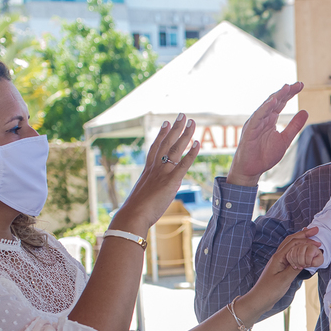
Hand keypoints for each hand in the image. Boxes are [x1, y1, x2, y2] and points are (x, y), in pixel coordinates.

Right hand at [115, 114, 199, 229]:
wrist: (133, 215)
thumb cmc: (136, 210)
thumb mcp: (143, 195)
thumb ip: (151, 189)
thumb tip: (153, 193)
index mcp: (148, 170)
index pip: (155, 147)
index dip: (161, 134)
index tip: (166, 123)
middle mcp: (155, 167)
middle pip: (166, 142)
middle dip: (175, 128)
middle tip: (182, 115)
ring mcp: (163, 173)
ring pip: (175, 149)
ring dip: (185, 134)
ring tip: (192, 122)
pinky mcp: (171, 181)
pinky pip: (183, 164)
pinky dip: (191, 153)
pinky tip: (198, 143)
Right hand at [229, 82, 308, 186]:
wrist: (252, 169)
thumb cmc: (265, 155)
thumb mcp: (285, 139)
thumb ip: (294, 126)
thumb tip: (305, 111)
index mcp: (271, 119)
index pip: (281, 102)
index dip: (290, 94)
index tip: (301, 85)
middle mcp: (263, 117)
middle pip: (275, 100)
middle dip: (287, 92)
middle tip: (298, 84)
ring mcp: (256, 122)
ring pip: (266, 106)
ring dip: (277, 96)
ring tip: (287, 88)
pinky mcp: (250, 129)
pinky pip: (258, 116)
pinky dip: (265, 108)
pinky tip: (273, 101)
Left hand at [242, 228, 316, 317]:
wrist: (258, 300)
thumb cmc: (269, 291)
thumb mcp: (284, 280)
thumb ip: (295, 268)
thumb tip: (306, 260)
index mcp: (278, 257)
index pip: (294, 243)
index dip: (306, 240)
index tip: (317, 240)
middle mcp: (278, 257)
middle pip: (291, 240)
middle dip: (304, 234)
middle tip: (315, 230)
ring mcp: (278, 262)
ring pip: (290, 246)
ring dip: (300, 239)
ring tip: (309, 236)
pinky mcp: (279, 267)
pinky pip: (289, 253)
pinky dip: (297, 249)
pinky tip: (301, 250)